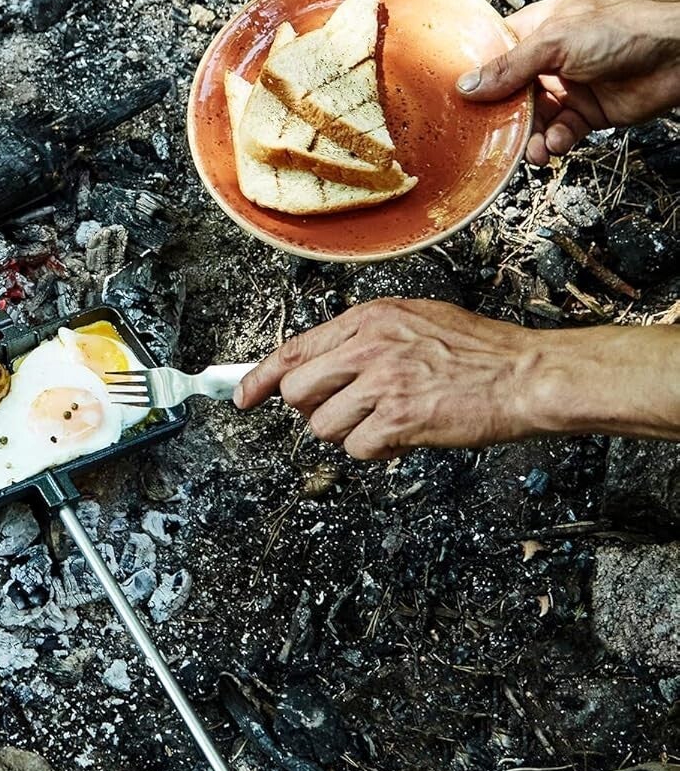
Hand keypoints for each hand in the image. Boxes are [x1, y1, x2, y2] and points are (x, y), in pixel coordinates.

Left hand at [235, 299, 539, 457]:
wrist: (528, 374)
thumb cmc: (480, 351)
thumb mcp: (414, 322)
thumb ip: (364, 340)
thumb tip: (319, 366)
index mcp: (370, 319)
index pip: (293, 350)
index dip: (259, 378)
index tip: (243, 396)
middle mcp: (370, 347)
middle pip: (298, 393)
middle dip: (315, 409)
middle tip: (349, 410)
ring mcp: (383, 383)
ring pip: (324, 427)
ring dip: (352, 432)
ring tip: (391, 419)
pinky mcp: (400, 419)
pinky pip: (358, 449)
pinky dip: (379, 450)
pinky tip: (406, 435)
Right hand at [457, 0, 679, 164]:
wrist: (679, 57)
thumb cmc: (627, 31)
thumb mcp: (556, 42)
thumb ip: (511, 66)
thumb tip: (468, 85)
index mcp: (540, 29)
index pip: (497, 52)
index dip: (477, 74)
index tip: (457, 96)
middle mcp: (551, 59)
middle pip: (510, 93)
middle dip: (501, 116)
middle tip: (491, 133)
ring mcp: (570, 86)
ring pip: (534, 119)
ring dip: (529, 137)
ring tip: (531, 149)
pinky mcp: (588, 112)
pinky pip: (561, 132)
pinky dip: (556, 142)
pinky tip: (557, 144)